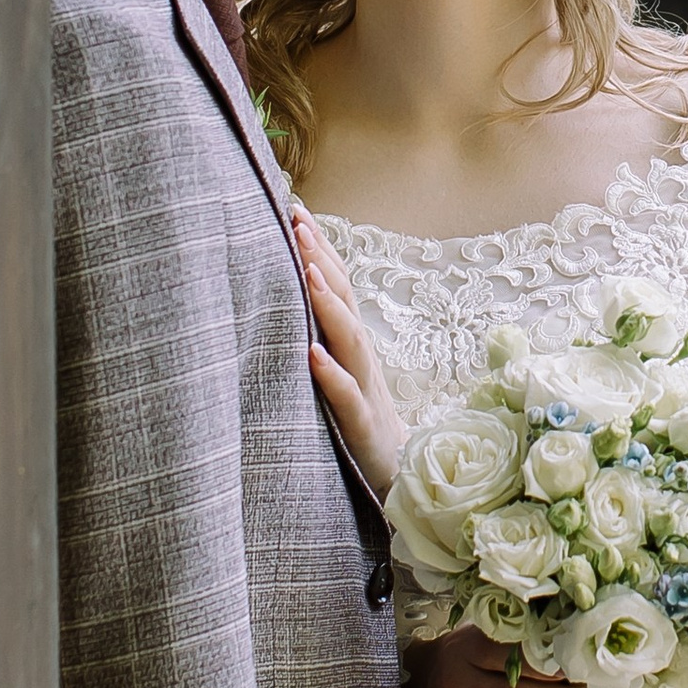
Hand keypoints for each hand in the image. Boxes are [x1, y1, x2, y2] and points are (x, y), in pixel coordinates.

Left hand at [295, 210, 404, 497]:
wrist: (397, 476)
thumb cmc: (358, 419)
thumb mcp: (339, 371)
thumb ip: (321, 334)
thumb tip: (291, 295)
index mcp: (351, 343)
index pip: (337, 286)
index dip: (319, 248)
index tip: (294, 210)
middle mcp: (360, 358)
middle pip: (344, 301)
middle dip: (321, 260)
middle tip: (297, 223)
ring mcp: (363, 389)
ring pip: (348, 341)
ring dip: (328, 306)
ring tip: (307, 274)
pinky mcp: (360, 427)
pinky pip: (346, 398)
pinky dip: (330, 374)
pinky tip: (311, 355)